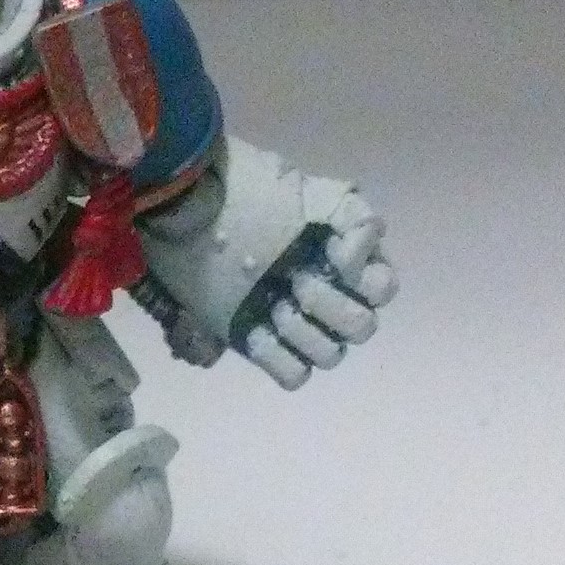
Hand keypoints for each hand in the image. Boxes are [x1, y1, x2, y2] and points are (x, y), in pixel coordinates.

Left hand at [239, 192, 397, 390]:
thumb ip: (355, 218)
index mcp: (345, 261)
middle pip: (361, 327)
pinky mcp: (259, 343)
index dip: (364, 280)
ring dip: (303, 331)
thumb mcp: (311, 189)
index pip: (382, 288)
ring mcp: (293, 322)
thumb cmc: (248, 193)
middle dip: (330, 304)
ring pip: (330, 354)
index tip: (330, 255)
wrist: (183, 205)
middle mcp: (327, 296)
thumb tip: (356, 263)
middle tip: (295, 279)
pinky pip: (293, 374)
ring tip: (271, 304)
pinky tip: (256, 331)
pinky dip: (279, 356)